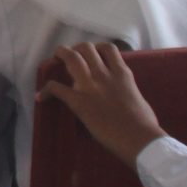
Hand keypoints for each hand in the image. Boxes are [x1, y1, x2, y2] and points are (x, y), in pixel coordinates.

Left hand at [37, 41, 167, 166]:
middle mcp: (105, 74)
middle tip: (70, 56)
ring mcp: (90, 86)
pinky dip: (47, 91)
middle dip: (76, 49)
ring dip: (60, 56)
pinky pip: (57, 88)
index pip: (109, 49)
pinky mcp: (78, 101)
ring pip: (71, 58)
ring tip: (55, 59)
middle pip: (86, 48)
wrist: (140, 138)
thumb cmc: (145, 124)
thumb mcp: (138, 97)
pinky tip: (41, 96)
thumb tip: (123, 94)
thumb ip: (127, 90)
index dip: (97, 48)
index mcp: (122, 74)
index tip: (92, 54)